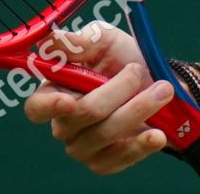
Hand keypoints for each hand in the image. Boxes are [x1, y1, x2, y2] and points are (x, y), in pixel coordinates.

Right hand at [23, 21, 174, 174]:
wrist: (162, 82)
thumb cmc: (126, 59)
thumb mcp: (106, 40)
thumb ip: (80, 41)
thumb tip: (49, 37)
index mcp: (56, 92)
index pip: (37, 108)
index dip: (50, 106)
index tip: (69, 101)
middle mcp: (64, 123)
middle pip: (83, 113)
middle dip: (118, 89)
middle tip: (139, 71)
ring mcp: (83, 146)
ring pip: (105, 133)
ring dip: (139, 108)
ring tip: (162, 90)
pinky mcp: (105, 162)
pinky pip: (119, 158)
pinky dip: (141, 144)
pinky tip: (157, 134)